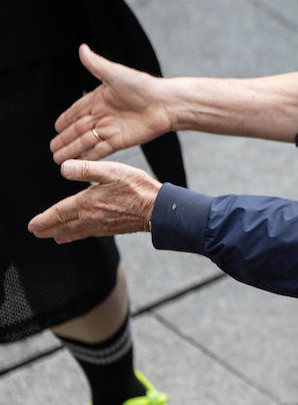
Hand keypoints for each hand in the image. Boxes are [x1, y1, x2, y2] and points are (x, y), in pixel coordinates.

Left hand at [28, 160, 160, 242]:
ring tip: (53, 237)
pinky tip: (79, 235)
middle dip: (48, 229)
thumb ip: (85, 169)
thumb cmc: (137, 188)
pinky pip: (88, 234)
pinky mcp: (111, 229)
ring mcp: (101, 225)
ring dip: (61, 234)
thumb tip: (64, 167)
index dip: (43, 219)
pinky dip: (78, 236)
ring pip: (75, 233)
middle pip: (63, 226)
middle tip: (36, 232)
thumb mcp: (110, 171)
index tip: (32, 225)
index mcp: (86, 203)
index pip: (58, 214)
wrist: (157, 208)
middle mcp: (91, 218)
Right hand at [51, 44, 174, 163]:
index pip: (77, 111)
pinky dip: (88, 157)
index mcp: (100, 99)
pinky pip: (100, 150)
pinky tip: (78, 163)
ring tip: (58, 158)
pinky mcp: (119, 141)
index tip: (55, 128)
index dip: (66, 119)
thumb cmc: (143, 85)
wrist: (166, 104)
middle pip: (79, 129)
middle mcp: (104, 115)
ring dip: (72, 150)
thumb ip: (96, 64)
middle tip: (52, 148)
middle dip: (65, 139)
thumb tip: (82, 48)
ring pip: (86, 141)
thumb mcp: (115, 73)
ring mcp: (111, 129)